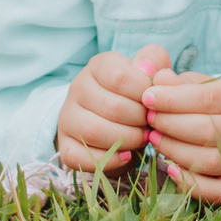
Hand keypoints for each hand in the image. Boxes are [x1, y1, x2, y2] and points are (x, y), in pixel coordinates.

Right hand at [55, 44, 169, 174]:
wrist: (116, 123)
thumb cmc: (136, 95)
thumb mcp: (148, 74)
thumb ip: (155, 60)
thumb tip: (149, 68)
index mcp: (98, 66)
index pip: (119, 76)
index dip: (144, 93)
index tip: (154, 101)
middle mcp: (77, 87)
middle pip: (111, 107)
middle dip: (140, 120)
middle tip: (150, 124)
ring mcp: (67, 116)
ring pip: (93, 131)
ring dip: (126, 140)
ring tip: (141, 138)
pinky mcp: (65, 144)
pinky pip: (79, 156)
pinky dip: (108, 159)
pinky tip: (126, 155)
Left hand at [139, 70, 220, 201]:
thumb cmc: (206, 101)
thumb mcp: (194, 84)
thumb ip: (175, 80)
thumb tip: (158, 77)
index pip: (208, 98)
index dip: (174, 99)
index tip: (147, 97)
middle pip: (208, 130)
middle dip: (171, 125)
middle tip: (149, 120)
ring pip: (210, 160)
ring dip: (175, 151)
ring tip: (154, 139)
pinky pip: (216, 191)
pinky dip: (190, 183)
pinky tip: (169, 169)